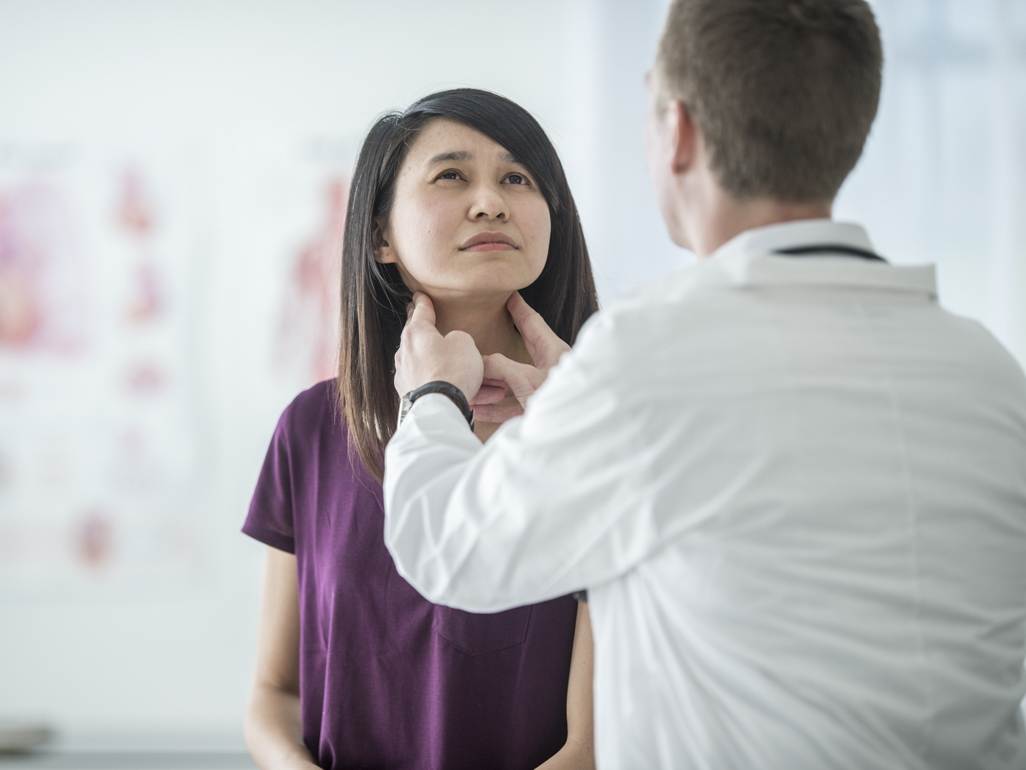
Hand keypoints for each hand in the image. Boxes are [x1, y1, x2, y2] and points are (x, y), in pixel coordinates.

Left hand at [394, 292, 486, 403]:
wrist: (441, 406)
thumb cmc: (453, 371)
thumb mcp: (465, 342)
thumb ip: (457, 337)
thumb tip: (450, 344)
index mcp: (416, 333)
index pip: (420, 312)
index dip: (422, 302)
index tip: (419, 296)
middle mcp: (405, 352)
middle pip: (416, 335)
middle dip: (424, 328)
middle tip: (423, 318)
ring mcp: (404, 374)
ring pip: (426, 364)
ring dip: (441, 364)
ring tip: (457, 367)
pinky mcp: (408, 394)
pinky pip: (428, 383)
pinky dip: (440, 383)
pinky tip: (451, 387)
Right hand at [470, 291, 570, 422]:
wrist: (574, 433)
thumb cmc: (560, 403)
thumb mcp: (525, 379)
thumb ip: (500, 366)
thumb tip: (480, 362)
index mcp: (553, 352)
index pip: (533, 322)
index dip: (518, 307)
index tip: (510, 294)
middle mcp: (550, 368)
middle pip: (519, 351)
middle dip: (500, 345)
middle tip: (487, 329)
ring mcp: (544, 390)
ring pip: (511, 382)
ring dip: (490, 384)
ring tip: (470, 382)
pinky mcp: (538, 411)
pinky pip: (511, 406)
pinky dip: (494, 408)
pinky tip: (478, 409)